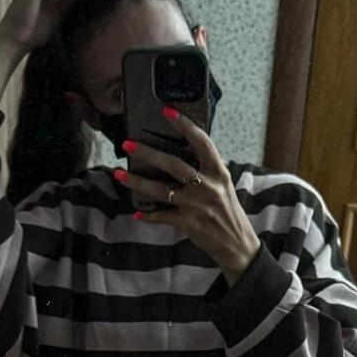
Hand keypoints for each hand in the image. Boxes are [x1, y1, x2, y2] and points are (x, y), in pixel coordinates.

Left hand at [114, 109, 260, 284]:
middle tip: (128, 144)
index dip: (185, 125)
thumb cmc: (228, 212)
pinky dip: (149, 216)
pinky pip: (163, 216)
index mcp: (218, 172)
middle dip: (148, 153)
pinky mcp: (189, 222)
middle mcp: (207, 186)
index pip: (202, 142)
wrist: (237, 244)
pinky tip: (138, 213)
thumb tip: (189, 154)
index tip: (167, 111)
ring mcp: (197, 205)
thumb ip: (208, 171)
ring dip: (137, 182)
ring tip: (118, 174)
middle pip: (173, 164)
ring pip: (161, 189)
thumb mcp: (224, 186)